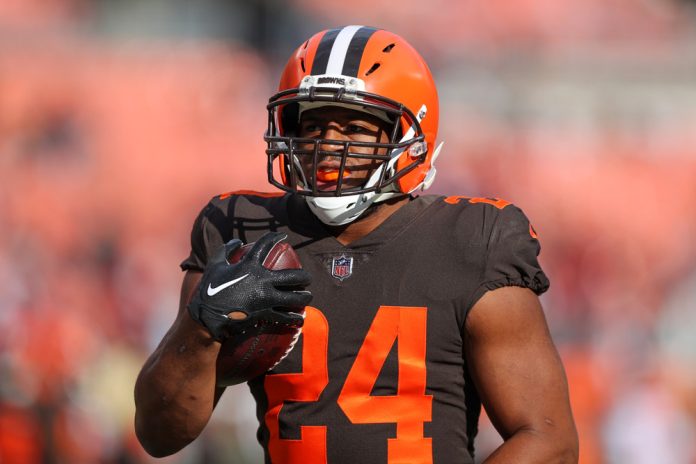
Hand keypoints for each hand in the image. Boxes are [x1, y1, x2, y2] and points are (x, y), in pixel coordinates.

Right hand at [188, 232, 311, 341]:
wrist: (206, 314)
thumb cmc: (209, 288)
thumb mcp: (215, 265)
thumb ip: (225, 250)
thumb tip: (237, 242)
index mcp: (250, 265)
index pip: (266, 245)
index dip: (275, 238)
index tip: (283, 236)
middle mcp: (262, 281)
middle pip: (292, 276)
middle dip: (304, 276)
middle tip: (307, 278)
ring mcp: (265, 299)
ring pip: (294, 298)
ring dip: (304, 297)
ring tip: (308, 297)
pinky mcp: (264, 314)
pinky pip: (284, 317)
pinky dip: (294, 319)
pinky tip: (300, 319)